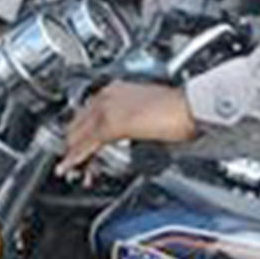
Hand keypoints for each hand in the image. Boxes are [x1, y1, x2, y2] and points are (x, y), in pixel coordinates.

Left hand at [58, 82, 198, 177]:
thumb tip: (126, 132)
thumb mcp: (146, 111)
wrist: (190, 106)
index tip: (76, 146)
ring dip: (73, 153)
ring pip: (79, 134)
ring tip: (70, 168)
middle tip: (71, 162)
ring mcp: (108, 108)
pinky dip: (76, 156)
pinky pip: (88, 143)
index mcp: (115, 90)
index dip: (79, 133)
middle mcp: (108, 95)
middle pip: (78, 124)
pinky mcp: (113, 124)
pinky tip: (72, 164)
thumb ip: (129, 120)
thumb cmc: (178, 108)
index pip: (86, 114)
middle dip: (72, 144)